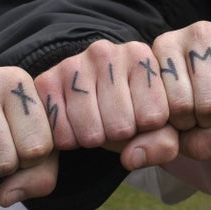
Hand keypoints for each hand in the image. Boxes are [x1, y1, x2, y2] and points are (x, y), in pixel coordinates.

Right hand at [33, 40, 175, 168]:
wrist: (89, 95)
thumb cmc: (130, 109)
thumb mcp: (158, 125)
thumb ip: (164, 143)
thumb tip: (132, 158)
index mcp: (141, 56)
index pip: (154, 117)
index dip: (148, 129)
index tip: (142, 115)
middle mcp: (107, 51)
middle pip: (122, 127)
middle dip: (120, 135)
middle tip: (115, 120)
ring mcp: (74, 63)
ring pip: (91, 133)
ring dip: (95, 139)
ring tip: (96, 121)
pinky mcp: (46, 81)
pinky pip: (63, 135)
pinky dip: (70, 140)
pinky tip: (74, 123)